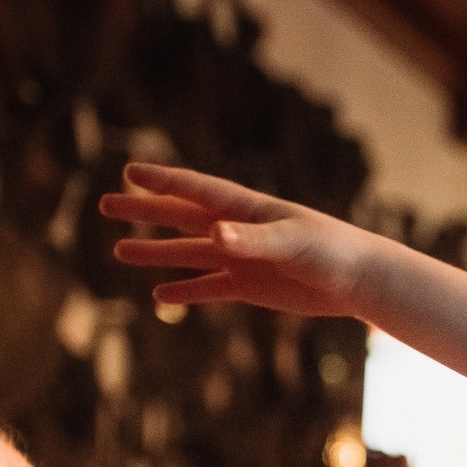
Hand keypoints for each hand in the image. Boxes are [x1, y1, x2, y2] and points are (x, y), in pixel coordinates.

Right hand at [103, 163, 378, 317]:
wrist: (361, 280)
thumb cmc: (332, 251)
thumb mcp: (291, 243)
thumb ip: (252, 240)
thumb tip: (214, 235)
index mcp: (246, 210)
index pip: (195, 190)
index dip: (163, 181)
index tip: (130, 170)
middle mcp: (240, 231)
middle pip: (182, 217)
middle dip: (145, 211)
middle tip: (106, 204)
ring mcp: (244, 260)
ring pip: (190, 254)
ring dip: (157, 252)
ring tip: (119, 251)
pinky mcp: (253, 288)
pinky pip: (211, 288)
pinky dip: (187, 291)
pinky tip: (160, 295)